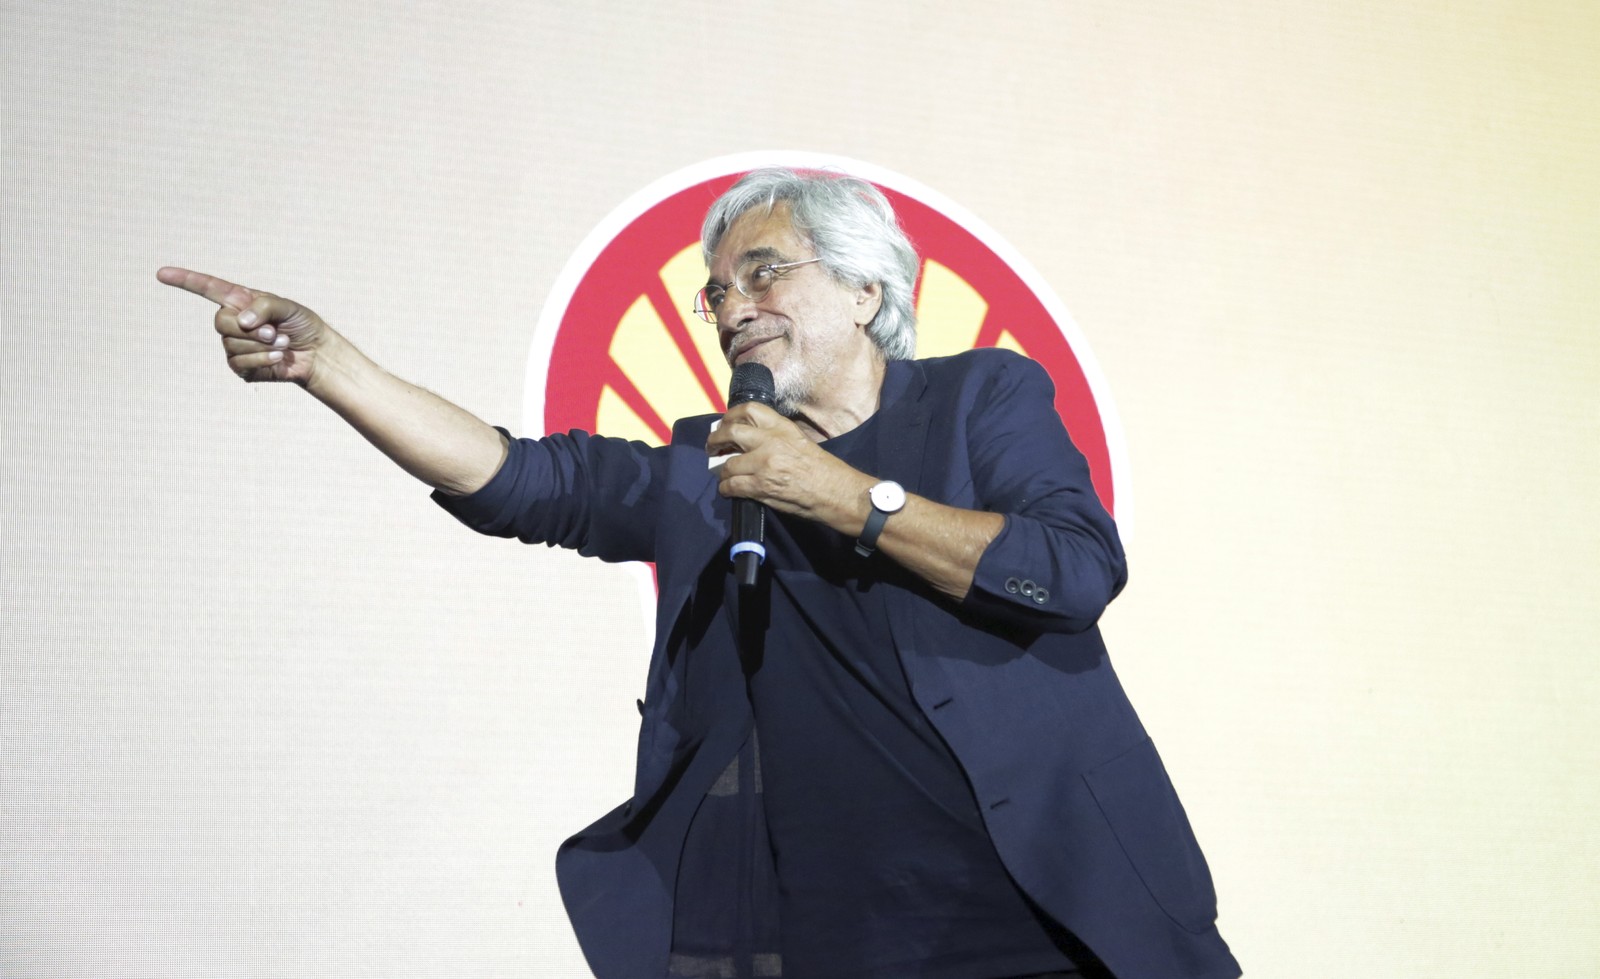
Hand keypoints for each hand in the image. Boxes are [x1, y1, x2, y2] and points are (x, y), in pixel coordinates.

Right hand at [157, 267, 330, 384]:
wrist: (315, 353)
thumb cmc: (301, 324)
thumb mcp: (286, 307)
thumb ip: (263, 306)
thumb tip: (240, 320)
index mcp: (240, 301)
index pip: (207, 288)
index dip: (184, 280)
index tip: (161, 274)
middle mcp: (233, 322)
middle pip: (220, 322)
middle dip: (250, 329)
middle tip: (274, 332)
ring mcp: (234, 345)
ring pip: (232, 344)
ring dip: (262, 345)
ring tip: (281, 343)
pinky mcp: (240, 366)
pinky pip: (240, 362)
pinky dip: (262, 358)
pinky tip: (277, 357)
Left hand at [706, 402, 873, 529]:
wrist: (835, 491)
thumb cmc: (823, 469)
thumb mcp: (799, 441)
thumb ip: (776, 437)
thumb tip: (750, 440)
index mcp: (782, 427)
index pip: (749, 409)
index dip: (730, 415)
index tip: (724, 423)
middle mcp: (770, 441)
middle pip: (730, 432)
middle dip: (715, 440)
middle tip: (712, 446)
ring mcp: (763, 464)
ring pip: (728, 463)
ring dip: (721, 471)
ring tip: (722, 474)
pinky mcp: (761, 486)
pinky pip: (732, 486)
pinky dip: (726, 489)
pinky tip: (727, 490)